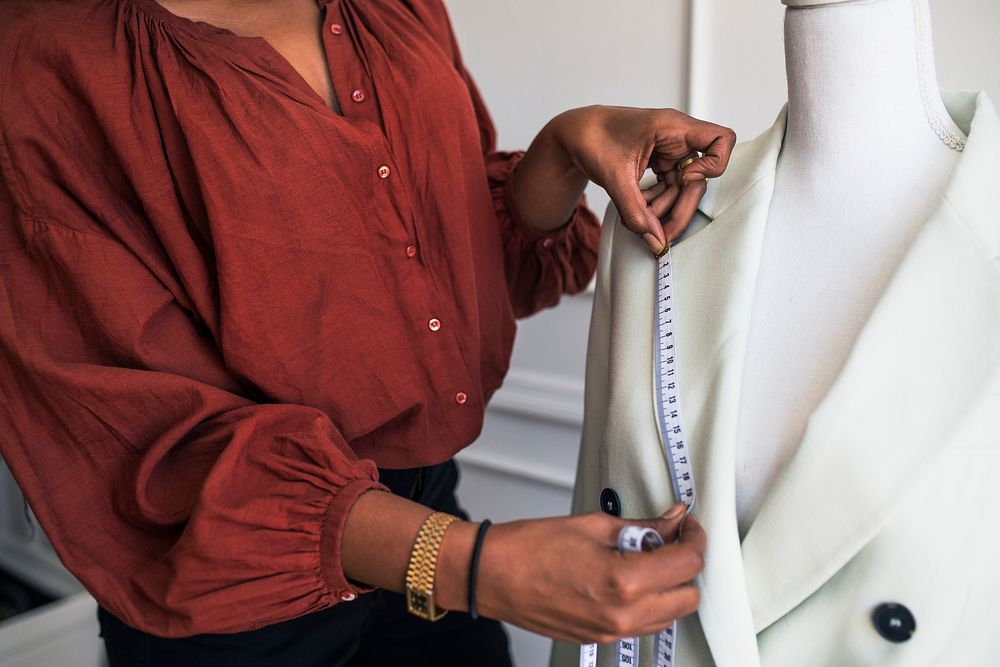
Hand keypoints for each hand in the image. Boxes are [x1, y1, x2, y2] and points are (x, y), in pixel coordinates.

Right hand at [474, 504, 705, 643]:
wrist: (492, 575)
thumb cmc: (532, 546)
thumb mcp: (594, 525)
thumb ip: (642, 527)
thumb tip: (673, 520)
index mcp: (624, 581)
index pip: (687, 563)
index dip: (695, 538)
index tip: (687, 524)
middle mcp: (623, 615)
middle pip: (688, 597)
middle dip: (686, 565)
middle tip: (669, 539)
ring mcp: (611, 632)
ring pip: (669, 615)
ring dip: (669, 587)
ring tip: (646, 558)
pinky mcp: (599, 637)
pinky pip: (642, 624)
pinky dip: (647, 602)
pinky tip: (628, 577)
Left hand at [549, 106, 735, 253]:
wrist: (573, 134)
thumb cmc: (592, 139)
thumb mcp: (614, 178)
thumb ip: (636, 211)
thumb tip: (656, 240)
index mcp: (672, 127)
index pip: (721, 139)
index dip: (713, 166)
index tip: (686, 179)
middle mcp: (676, 137)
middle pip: (699, 178)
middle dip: (681, 208)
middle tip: (662, 235)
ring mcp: (669, 151)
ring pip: (683, 188)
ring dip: (665, 210)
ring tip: (640, 222)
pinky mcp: (659, 162)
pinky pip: (668, 188)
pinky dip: (655, 204)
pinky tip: (638, 212)